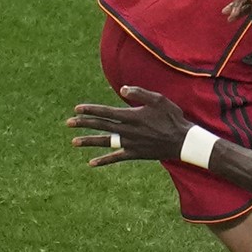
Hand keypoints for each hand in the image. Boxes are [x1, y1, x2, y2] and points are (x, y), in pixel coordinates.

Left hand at [67, 85, 193, 164]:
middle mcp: (128, 130)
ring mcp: (130, 143)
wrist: (182, 141)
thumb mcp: (159, 100)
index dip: (90, 110)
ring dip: (88, 141)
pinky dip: (104, 161)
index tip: (77, 109)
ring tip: (74, 142)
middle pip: (101, 126)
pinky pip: (116, 158)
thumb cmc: (172, 118)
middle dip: (83, 123)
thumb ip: (139, 93)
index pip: (106, 112)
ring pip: (105, 142)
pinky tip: (91, 163)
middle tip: (68, 123)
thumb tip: (122, 88)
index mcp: (132, 116)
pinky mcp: (135, 154)